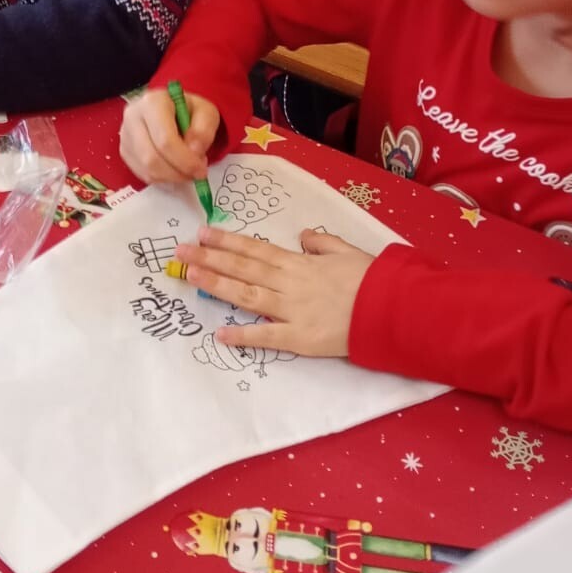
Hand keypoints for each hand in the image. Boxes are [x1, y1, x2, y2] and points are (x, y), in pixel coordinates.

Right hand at [119, 86, 219, 184]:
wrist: (172, 109)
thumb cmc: (188, 109)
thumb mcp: (206, 112)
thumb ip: (204, 130)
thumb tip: (194, 151)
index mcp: (152, 102)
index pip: (165, 140)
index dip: (184, 161)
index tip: (200, 170)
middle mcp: (133, 117)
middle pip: (152, 158)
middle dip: (177, 173)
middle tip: (195, 174)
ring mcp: (126, 135)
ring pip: (146, 169)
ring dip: (171, 177)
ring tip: (186, 169)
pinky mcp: (125, 151)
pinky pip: (143, 174)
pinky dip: (162, 178)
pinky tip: (173, 169)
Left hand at [174, 225, 375, 356]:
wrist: (390, 309)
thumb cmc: (371, 280)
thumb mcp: (347, 251)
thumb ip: (321, 243)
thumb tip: (301, 236)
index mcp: (300, 263)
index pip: (255, 249)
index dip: (227, 241)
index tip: (203, 234)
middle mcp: (290, 283)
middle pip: (243, 268)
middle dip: (210, 258)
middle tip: (181, 251)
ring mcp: (292, 310)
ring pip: (247, 295)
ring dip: (217, 284)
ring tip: (191, 275)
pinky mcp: (300, 338)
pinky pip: (267, 336)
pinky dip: (243, 335)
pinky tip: (220, 333)